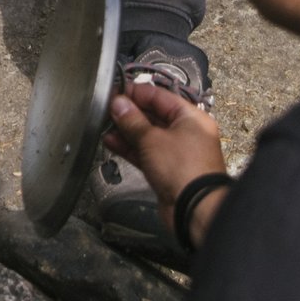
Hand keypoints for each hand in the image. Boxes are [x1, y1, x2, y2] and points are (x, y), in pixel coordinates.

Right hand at [104, 79, 229, 244]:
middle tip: (108, 109)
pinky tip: (112, 142)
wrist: (194, 209)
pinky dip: (130, 148)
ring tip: (105, 126)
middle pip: (154, 116)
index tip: (116, 91)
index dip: (137, 93)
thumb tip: (119, 104)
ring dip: (126, 131)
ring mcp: (177, 153)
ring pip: (148, 135)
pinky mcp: (167, 170)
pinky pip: (146, 153)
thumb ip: (133, 120)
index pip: (160, 96)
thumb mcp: (153, 139)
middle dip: (130, 113)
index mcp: (191, 118)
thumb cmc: (185, 170)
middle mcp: (187, 133)